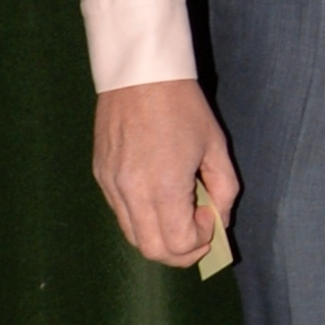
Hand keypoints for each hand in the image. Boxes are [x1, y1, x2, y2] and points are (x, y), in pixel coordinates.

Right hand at [92, 80, 238, 266]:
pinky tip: (158, 197)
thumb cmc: (183, 106)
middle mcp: (132, 193)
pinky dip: (142, 218)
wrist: (139, 73)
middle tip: (198, 232)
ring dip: (159, 237)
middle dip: (181, 251)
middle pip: (152, 251)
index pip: (179, 243)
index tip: (210, 215)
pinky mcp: (100, 176)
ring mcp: (111, 186)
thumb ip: (224, 190)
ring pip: (133, 236)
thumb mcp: (216, 146)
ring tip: (179, 214)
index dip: (201, 240)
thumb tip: (220, 221)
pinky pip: (120, 213)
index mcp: (164, 187)